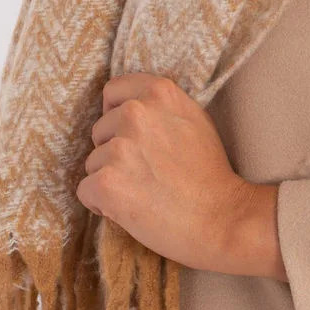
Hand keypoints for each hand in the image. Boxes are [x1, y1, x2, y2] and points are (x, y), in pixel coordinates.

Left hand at [77, 72, 255, 273]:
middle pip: (100, 129)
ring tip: (145, 193)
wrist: (222, 219)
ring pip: (93, 162)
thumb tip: (130, 105)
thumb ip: (161, 107)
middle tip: (148, 172)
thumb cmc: (211, 175)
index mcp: (159, 92)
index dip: (117, 115)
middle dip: (115, 151)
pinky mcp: (107, 183)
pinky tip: (130, 209)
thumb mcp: (194, 120)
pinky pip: (86, 190)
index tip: (133, 136)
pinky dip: (102, 204)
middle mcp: (135, 113)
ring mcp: (119, 148)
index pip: (113, 91)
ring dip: (111, 178)